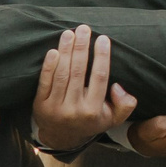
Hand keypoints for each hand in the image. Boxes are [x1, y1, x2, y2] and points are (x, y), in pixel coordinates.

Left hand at [30, 26, 135, 151]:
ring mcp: (56, 107)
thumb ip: (125, 104)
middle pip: (78, 72)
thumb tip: (117, 86)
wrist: (62, 138)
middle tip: (84, 28)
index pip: (99, 77)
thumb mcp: (113, 118)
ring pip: (62, 74)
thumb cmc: (90, 121)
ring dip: (65, 51)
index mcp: (94, 110)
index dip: (101, 56)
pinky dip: (48, 66)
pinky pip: (45, 82)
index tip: (103, 38)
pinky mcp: (40, 105)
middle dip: (82, 48)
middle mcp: (74, 109)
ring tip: (69, 33)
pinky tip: (53, 51)